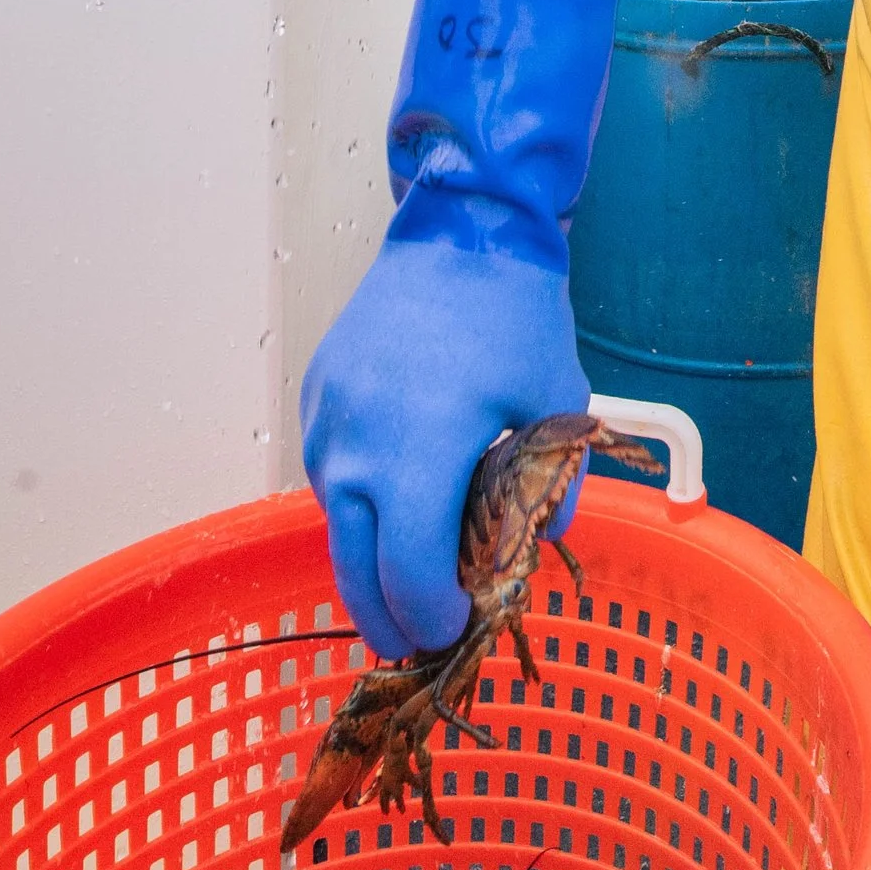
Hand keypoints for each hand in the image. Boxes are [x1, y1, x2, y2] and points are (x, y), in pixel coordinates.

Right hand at [302, 240, 589, 660]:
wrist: (460, 228)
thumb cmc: (514, 316)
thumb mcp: (555, 404)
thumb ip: (550, 485)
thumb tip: (541, 544)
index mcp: (418, 453)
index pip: (409, 576)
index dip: (433, 620)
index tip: (458, 629)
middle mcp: (356, 446)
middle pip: (355, 569)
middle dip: (388, 618)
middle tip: (418, 641)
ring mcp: (326, 421)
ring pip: (334, 524)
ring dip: (366, 562)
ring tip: (404, 583)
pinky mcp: (315, 396)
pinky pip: (326, 473)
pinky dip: (355, 505)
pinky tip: (390, 511)